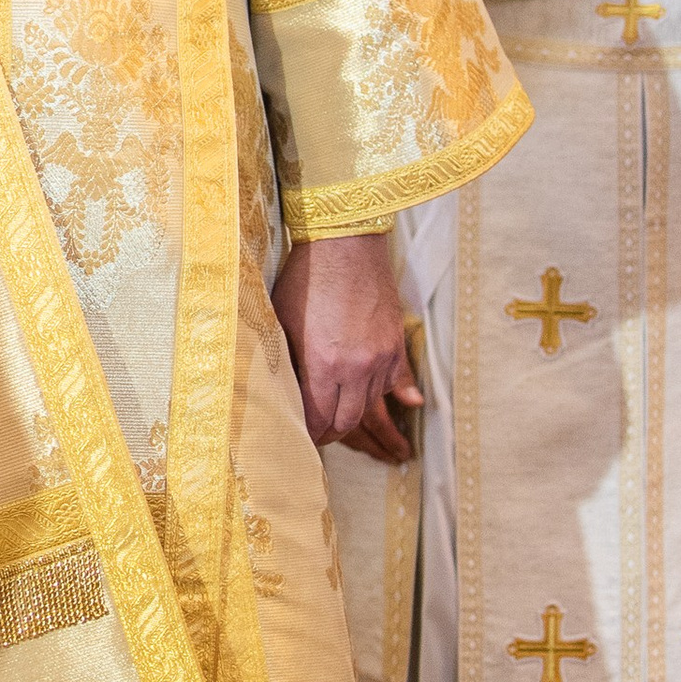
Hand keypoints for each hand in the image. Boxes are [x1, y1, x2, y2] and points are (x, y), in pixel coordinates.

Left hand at [273, 232, 420, 462]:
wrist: (344, 243)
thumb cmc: (305, 279)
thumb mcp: (284, 324)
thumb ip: (289, 365)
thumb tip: (288, 397)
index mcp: (322, 364)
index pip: (317, 418)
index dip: (308, 433)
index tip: (300, 438)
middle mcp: (356, 367)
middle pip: (347, 420)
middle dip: (331, 433)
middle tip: (320, 436)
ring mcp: (381, 357)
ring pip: (371, 405)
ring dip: (359, 417)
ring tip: (351, 425)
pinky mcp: (395, 344)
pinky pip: (395, 382)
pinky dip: (389, 395)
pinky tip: (393, 404)